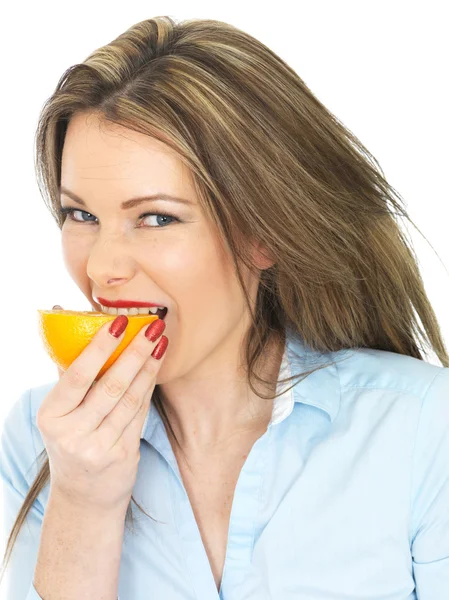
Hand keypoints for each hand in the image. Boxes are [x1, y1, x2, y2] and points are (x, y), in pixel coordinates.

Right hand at [37, 307, 167, 512]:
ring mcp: (98, 448)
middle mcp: (72, 434)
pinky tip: (156, 368)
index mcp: (51, 416)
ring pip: (130, 398)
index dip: (100, 348)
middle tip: (153, 327)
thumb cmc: (72, 442)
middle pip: (111, 385)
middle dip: (135, 352)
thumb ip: (71, 379)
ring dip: (149, 367)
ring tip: (161, 343)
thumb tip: (79, 328)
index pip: (77, 376)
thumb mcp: (61, 416)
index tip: (119, 322)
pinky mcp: (122, 456)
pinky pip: (140, 414)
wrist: (83, 498)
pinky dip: (149, 388)